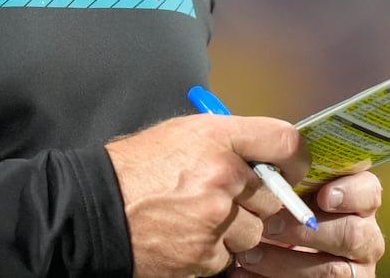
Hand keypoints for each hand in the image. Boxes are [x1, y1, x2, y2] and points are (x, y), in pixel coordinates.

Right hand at [107, 114, 308, 277]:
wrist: (95, 209)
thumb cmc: (135, 167)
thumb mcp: (181, 133)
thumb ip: (227, 141)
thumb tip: (264, 156)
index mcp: (217, 136)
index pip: (285, 142)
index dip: (294, 159)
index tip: (290, 169)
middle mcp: (223, 175)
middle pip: (274, 195)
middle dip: (257, 200)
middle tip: (231, 198)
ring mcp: (216, 218)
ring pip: (255, 231)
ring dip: (236, 230)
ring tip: (202, 218)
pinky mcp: (206, 255)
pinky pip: (230, 257)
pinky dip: (215, 251)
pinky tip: (188, 236)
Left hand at [230, 170, 384, 276]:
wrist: (278, 248)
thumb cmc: (283, 209)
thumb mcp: (290, 187)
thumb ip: (291, 171)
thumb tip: (268, 150)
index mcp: (357, 199)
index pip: (370, 191)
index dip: (351, 194)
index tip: (324, 196)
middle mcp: (364, 234)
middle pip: (353, 234)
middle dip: (307, 231)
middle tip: (268, 225)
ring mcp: (356, 267)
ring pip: (332, 270)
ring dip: (285, 262)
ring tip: (249, 254)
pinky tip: (245, 272)